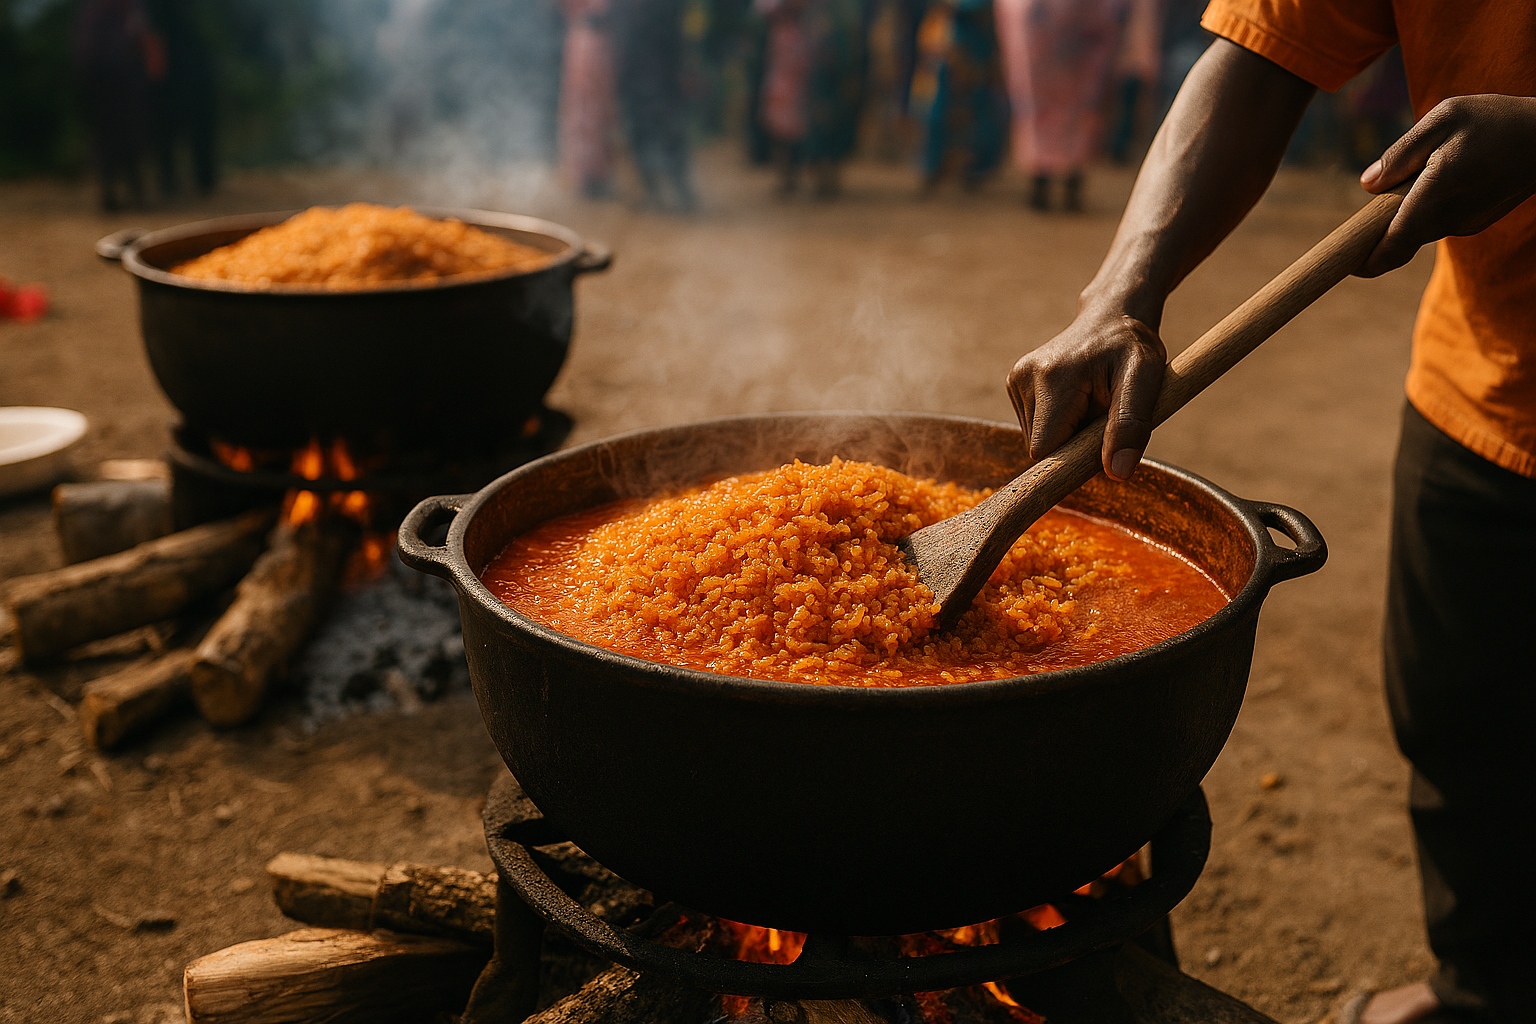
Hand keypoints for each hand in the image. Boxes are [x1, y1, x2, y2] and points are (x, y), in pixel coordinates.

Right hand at [1006, 311, 1165, 480]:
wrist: (1112, 316)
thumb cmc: (1132, 346)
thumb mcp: (1145, 380)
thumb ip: (1130, 426)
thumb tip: (1117, 473)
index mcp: (1051, 380)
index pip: (1046, 451)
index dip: (1072, 460)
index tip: (1098, 448)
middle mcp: (1023, 378)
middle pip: (1041, 449)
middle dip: (1073, 446)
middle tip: (1102, 417)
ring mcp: (1015, 381)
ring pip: (1037, 441)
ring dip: (1066, 436)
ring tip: (1091, 405)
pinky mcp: (1015, 385)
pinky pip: (1035, 428)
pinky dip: (1059, 425)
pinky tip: (1076, 401)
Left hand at [1359, 94, 1535, 276]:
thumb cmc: (1496, 120)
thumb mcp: (1443, 118)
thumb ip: (1401, 153)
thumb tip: (1368, 185)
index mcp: (1434, 198)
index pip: (1392, 247)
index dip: (1365, 262)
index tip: (1346, 263)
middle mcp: (1449, 220)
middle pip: (1399, 240)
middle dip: (1379, 230)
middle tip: (1375, 203)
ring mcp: (1465, 225)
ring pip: (1418, 229)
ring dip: (1405, 215)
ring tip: (1419, 175)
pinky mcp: (1476, 221)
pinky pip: (1438, 221)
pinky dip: (1428, 208)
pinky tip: (1442, 178)